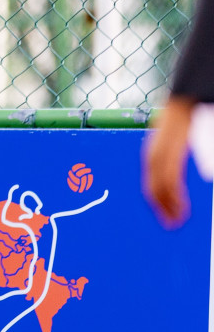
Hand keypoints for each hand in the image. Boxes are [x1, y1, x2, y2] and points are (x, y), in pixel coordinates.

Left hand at [145, 96, 193, 225]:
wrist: (180, 105)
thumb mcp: (170, 145)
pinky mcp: (170, 154)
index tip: (163, 215)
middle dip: (160, 209)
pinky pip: (170, 179)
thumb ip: (168, 159)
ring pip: (161, 188)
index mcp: (150, 157)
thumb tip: (172, 175)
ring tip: (177, 221)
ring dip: (169, 207)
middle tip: (169, 225)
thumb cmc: (177, 124)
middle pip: (152, 189)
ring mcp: (159, 156)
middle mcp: (151, 158)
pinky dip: (175, 196)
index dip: (156, 202)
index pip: (149, 184)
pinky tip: (182, 207)